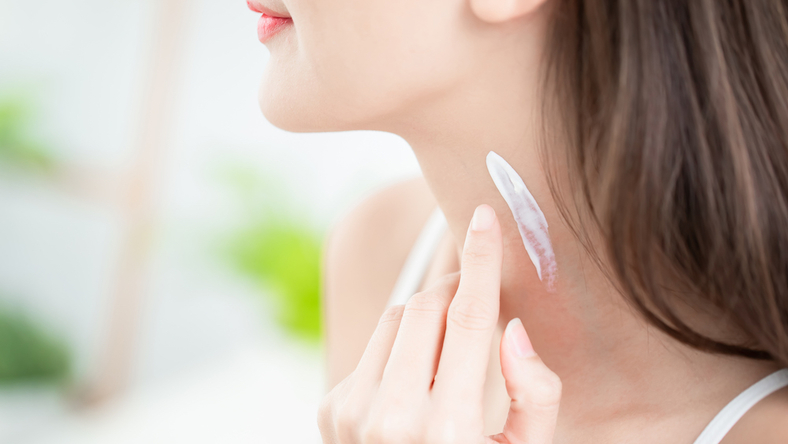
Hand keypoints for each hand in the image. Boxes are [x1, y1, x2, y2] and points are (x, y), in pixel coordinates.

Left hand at [318, 204, 561, 443]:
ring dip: (428, 318)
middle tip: (477, 296)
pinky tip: (416, 379)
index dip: (482, 259)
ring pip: (397, 318)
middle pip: (428, 306)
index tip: (485, 217)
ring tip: (449, 353)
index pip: (471, 317)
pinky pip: (373, 346)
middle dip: (457, 288)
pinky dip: (400, 345)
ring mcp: (354, 416)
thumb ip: (535, 394)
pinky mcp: (331, 412)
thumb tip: (511, 329)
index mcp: (452, 430)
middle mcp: (393, 421)